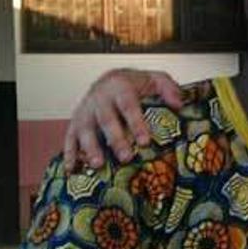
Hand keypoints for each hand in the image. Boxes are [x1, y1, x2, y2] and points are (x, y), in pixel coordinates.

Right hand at [62, 69, 182, 170]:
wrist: (109, 80)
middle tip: (126, 157)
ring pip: (86, 130)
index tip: (144, 141)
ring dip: (90, 148)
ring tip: (98, 164)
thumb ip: (168, 88)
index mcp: (120, 87)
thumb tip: (178, 104)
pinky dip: (70, 153)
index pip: (129, 106)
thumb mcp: (155, 79)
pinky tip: (72, 169)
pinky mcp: (75, 122)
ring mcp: (85, 111)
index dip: (136, 124)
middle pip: (106, 120)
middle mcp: (100, 98)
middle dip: (116, 139)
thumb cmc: (136, 84)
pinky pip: (69, 138)